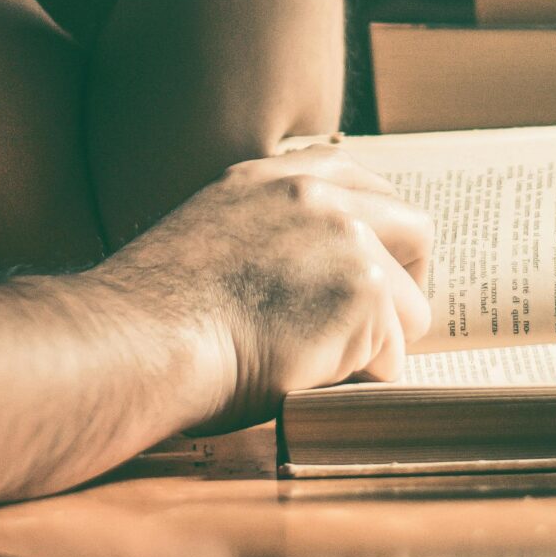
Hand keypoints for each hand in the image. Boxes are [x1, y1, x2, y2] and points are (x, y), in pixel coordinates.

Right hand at [103, 147, 433, 430]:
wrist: (141, 340)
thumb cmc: (156, 315)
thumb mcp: (207, 236)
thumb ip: (265, 233)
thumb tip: (307, 273)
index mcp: (272, 178)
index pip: (361, 182)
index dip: (378, 234)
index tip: (373, 269)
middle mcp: (316, 196)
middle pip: (414, 230)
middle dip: (406, 282)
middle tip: (379, 325)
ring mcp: (346, 239)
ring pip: (410, 306)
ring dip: (377, 343)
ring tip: (320, 363)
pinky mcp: (363, 293)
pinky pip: (390, 355)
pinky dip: (358, 378)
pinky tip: (309, 377)